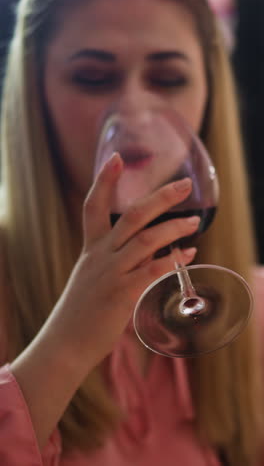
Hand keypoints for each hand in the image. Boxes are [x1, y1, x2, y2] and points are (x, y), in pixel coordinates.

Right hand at [51, 153, 198, 374]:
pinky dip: (173, 260)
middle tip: (184, 185)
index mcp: (91, 248)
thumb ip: (120, 260)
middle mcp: (100, 255)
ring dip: (174, 228)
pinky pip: (153, 270)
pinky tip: (188, 255)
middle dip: (160, 197)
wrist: (66, 342)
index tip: (115, 158)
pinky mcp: (122, 293)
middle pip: (132, 216)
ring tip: (194, 222)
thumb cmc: (82, 311)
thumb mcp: (94, 277)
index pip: (93, 206)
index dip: (104, 181)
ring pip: (146, 240)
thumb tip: (153, 251)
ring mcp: (110, 273)